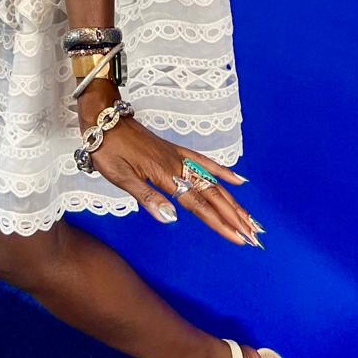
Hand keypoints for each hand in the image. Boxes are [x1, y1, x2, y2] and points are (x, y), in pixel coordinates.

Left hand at [78, 83, 257, 245]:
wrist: (104, 118)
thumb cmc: (108, 150)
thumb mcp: (120, 177)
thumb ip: (147, 197)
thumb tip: (172, 218)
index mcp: (164, 175)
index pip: (197, 205)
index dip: (219, 223)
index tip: (238, 238)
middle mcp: (177, 165)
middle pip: (211, 195)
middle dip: (234, 217)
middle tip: (254, 236)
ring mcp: (178, 156)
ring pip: (212, 181)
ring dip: (232, 201)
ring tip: (250, 218)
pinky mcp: (175, 150)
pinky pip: (203, 161)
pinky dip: (221, 171)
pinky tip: (237, 180)